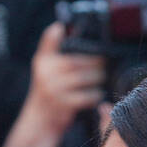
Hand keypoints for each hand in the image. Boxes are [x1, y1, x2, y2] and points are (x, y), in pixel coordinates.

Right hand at [20, 20, 105, 138]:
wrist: (40, 121)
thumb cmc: (47, 92)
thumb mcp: (44, 68)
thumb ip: (50, 48)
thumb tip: (60, 26)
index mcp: (43, 61)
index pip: (49, 41)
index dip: (56, 32)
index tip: (62, 26)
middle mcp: (46, 73)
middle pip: (77, 62)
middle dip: (94, 62)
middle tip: (106, 61)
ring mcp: (55, 89)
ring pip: (84, 78)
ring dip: (97, 77)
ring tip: (104, 76)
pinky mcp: (64, 104)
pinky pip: (86, 96)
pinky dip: (94, 95)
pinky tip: (99, 94)